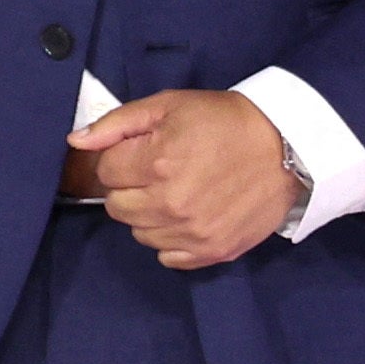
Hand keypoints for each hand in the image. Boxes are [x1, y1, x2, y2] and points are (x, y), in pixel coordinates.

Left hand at [78, 88, 297, 269]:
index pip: (106, 172)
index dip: (122, 158)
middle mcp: (171, 203)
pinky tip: (189, 217)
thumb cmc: (225, 121)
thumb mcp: (170, 106)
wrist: (288, 146)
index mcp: (158, 163)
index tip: (146, 150)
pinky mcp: (212, 251)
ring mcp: (192, 232)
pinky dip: (171, 240)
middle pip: (117, 206)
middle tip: (161, 171)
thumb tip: (76, 141)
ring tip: (179, 191)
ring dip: (150, 215)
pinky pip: (167, 257)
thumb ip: (117, 123)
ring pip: (139, 233)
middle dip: (131, 187)